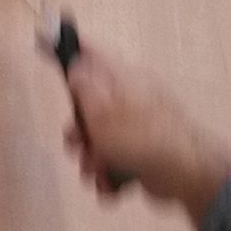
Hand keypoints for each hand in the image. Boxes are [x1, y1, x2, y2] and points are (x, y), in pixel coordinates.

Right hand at [63, 45, 230, 223]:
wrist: (187, 173)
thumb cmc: (138, 136)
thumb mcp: (101, 109)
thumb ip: (83, 85)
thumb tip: (76, 65)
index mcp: (122, 79)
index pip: (90, 54)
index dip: (66, 49)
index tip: (42, 44)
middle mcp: (131, 99)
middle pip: (90, 108)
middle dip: (79, 134)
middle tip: (78, 147)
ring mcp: (139, 128)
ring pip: (100, 141)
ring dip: (92, 161)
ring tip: (98, 174)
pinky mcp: (144, 154)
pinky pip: (116, 162)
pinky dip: (110, 176)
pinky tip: (111, 186)